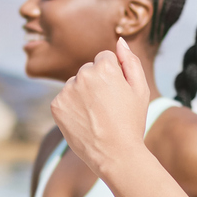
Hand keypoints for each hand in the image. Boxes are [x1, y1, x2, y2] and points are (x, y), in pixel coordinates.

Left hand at [50, 36, 152, 174]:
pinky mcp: (56, 106)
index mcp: (105, 67)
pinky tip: (84, 121)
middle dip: (96, 83)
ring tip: (96, 116)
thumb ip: (130, 62)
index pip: (104, 58)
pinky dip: (71, 108)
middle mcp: (83, 74)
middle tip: (107, 108)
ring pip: (75, 84)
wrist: (115, 155)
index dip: (113, 76)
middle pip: (88, 70)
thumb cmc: (131, 122)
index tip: (116, 93)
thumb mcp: (140, 90)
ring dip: (82, 95)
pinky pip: (64, 99)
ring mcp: (67, 90)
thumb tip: (120, 41)